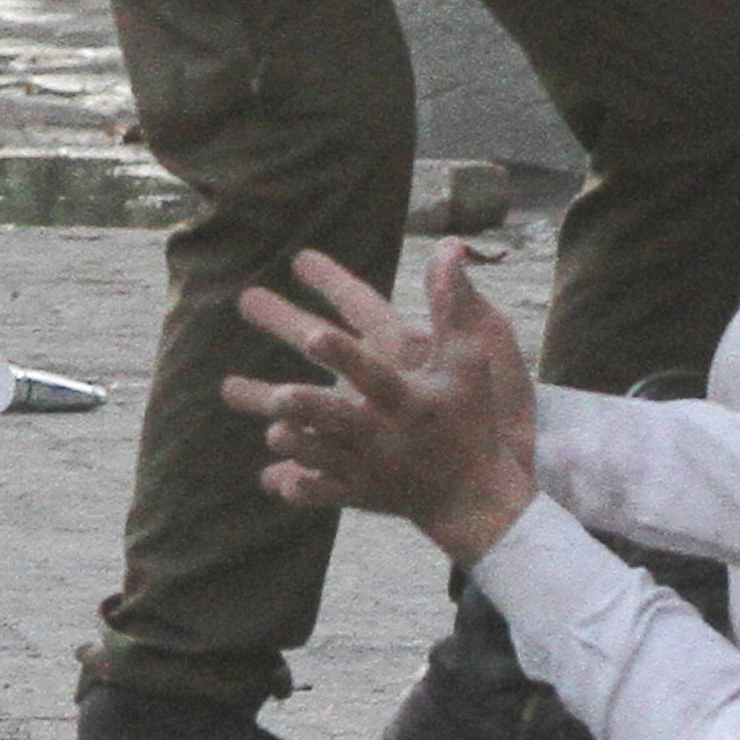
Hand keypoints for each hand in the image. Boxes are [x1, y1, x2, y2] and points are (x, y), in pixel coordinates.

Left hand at [224, 240, 540, 562]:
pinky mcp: (358, 490)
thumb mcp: (469, 358)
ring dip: (293, 442)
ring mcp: (368, 465)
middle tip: (278, 395)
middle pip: (338, 416)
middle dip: (308, 407)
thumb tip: (449, 245)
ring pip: (321, 454)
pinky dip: (298, 485)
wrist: (473, 495)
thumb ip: (452, 304)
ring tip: (266, 425)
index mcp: (408, 397)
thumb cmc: (468, 417)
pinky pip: (323, 491)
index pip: (375, 371)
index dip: (346, 355)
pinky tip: (270, 475)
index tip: (316, 334)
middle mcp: (383, 433)